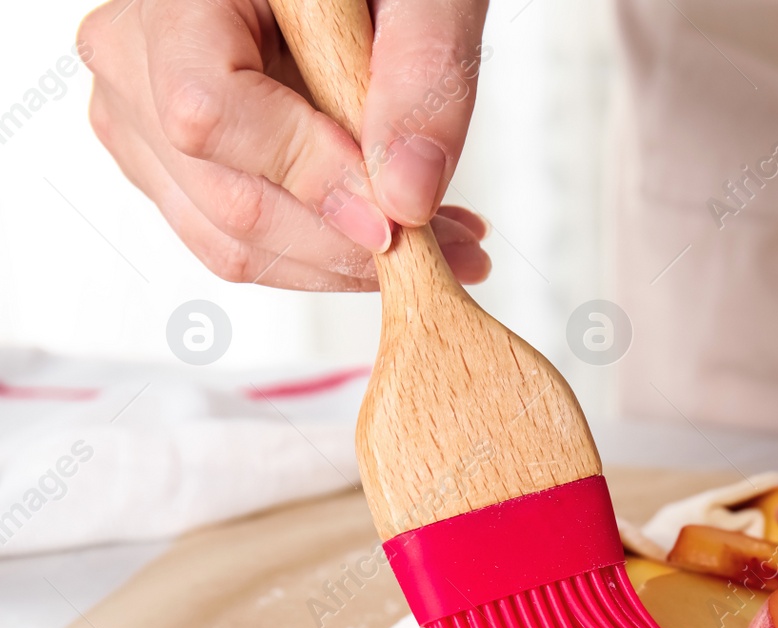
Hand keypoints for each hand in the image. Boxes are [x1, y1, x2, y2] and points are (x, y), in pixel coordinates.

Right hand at [78, 0, 490, 290]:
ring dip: (347, 263)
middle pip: (226, 199)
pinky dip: (328, 256)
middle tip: (452, 248)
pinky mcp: (172, 173)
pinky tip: (394, 229)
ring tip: (438, 242)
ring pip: (234, 243)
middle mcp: (136, 63)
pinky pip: (244, 247)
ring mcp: (143, 125)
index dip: (308, 175)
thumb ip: (422, 78)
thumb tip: (406, 197)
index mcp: (179, 0)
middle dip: (352, 244)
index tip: (396, 215)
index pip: (207, 110)